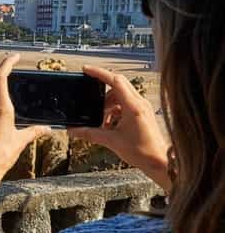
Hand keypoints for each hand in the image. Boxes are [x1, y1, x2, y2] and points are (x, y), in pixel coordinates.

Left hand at [0, 54, 50, 191]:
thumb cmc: (0, 157)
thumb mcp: (21, 142)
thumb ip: (34, 131)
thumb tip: (47, 128)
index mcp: (0, 108)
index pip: (0, 76)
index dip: (7, 63)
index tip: (15, 57)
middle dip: (4, 79)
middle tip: (14, 74)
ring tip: (10, 105)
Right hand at [67, 66, 170, 190]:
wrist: (159, 162)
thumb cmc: (141, 151)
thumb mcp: (111, 141)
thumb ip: (90, 134)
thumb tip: (73, 131)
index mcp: (133, 106)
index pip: (115, 80)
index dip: (99, 73)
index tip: (86, 70)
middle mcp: (139, 103)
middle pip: (117, 85)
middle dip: (101, 91)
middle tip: (89, 96)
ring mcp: (142, 107)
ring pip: (120, 96)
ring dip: (107, 104)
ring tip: (100, 120)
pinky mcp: (142, 113)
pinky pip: (125, 105)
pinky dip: (114, 111)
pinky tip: (108, 125)